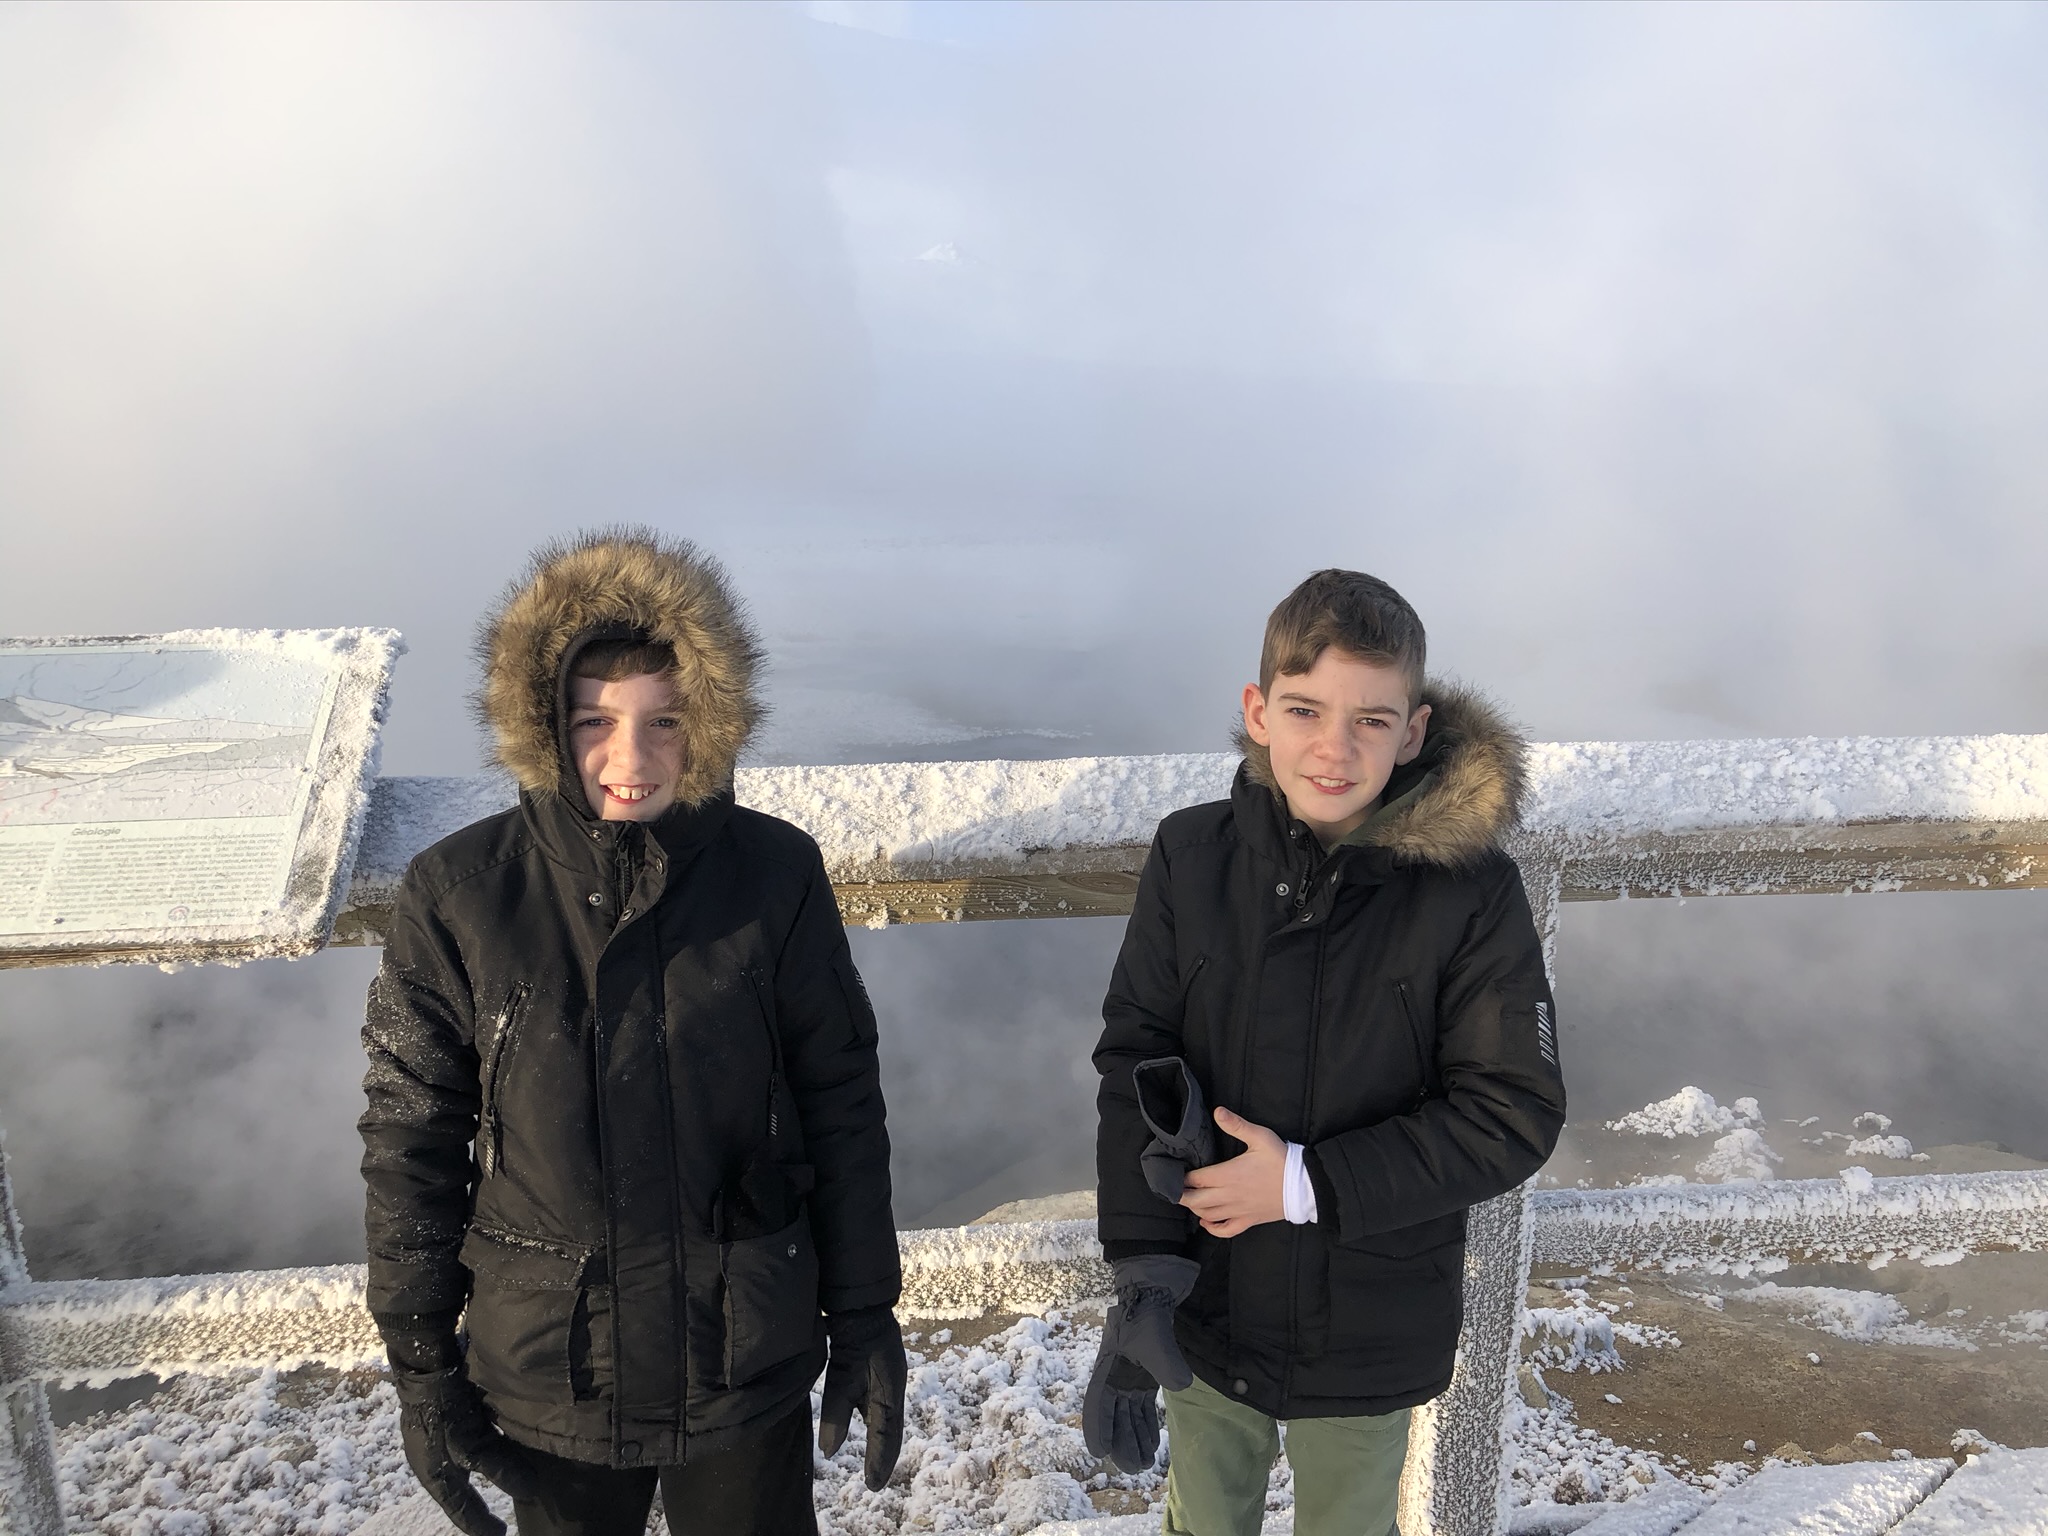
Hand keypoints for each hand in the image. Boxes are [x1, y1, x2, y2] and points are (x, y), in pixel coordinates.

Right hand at [391, 1367, 541, 1535]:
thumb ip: (498, 1468)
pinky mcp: (448, 1415)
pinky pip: (472, 1439)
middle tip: (503, 1513)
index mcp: (434, 1474)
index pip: (460, 1508)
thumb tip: (529, 1491)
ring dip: (490, 1471)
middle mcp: (434, 1459)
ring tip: (514, 1477)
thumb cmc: (443, 1409)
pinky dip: (490, 1446)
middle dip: (482, 1502)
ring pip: (469, 1463)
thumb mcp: (470, 1445)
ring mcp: (438, 1436)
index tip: (499, 1535)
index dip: (479, 1524)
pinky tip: (508, 1441)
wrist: (425, 1362)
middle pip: (462, 1489)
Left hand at [818, 1305, 906, 1491]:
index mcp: (890, 1391)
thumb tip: (828, 1451)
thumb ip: (837, 1412)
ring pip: (884, 1418)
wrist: (862, 1303)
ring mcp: (888, 1380)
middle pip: (890, 1430)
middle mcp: (893, 1389)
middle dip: (883, 1455)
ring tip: (873, 1465)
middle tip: (874, 1482)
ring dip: (879, 1440)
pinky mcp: (878, 1373)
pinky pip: (876, 1404)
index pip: (886, 1434)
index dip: (879, 1461)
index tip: (873, 1486)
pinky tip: (864, 1426)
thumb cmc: (854, 1336)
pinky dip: (872, 1421)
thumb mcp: (842, 1375)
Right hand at [1083, 1255, 1199, 1472]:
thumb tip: (1182, 1385)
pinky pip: (1143, 1405)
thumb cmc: (1146, 1312)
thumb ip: (1168, 1364)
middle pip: (1114, 1415)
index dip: (1097, 1428)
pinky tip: (1154, 1442)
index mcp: (1108, 1368)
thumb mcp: (1155, 1337)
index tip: (1099, 1452)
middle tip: (1133, 1467)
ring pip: (1129, 1413)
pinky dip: (1147, 1423)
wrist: (1154, 1288)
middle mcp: (1116, 1375)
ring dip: (1134, 1436)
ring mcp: (1131, 1374)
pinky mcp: (1146, 1372)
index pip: (1097, 1404)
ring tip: (1144, 1462)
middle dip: (1121, 1441)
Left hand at [1178, 1107, 1286, 1237]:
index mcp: (1228, 1174)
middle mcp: (1229, 1195)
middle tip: (1174, 1188)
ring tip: (1188, 1200)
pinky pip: (1226, 1230)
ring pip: (1207, 1215)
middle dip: (1181, 1195)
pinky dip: (1212, 1229)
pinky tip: (1206, 1223)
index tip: (1174, 1172)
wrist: (1305, 1186)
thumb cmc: (1282, 1160)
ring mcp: (1238, 1210)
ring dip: (1194, 1209)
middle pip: (1195, 1200)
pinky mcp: (1249, 1220)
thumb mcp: (1260, 1137)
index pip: (1195, 1179)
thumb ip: (1236, 1124)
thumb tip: (1217, 1111)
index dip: (1181, 1177)